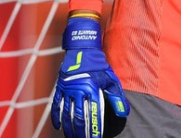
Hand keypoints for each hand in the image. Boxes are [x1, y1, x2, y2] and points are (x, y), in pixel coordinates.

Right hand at [51, 15, 129, 137]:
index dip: (94, 129)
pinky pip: (56, 106)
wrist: (82, 51)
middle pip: (78, 118)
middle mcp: (78, 92)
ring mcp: (67, 91)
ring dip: (69, 128)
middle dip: (81, 132)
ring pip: (66, 114)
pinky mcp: (59, 89)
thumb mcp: (111, 80)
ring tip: (72, 137)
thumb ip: (117, 98)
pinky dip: (56, 118)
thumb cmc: (99, 67)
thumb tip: (124, 113)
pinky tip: (58, 127)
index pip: (93, 115)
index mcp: (92, 90)